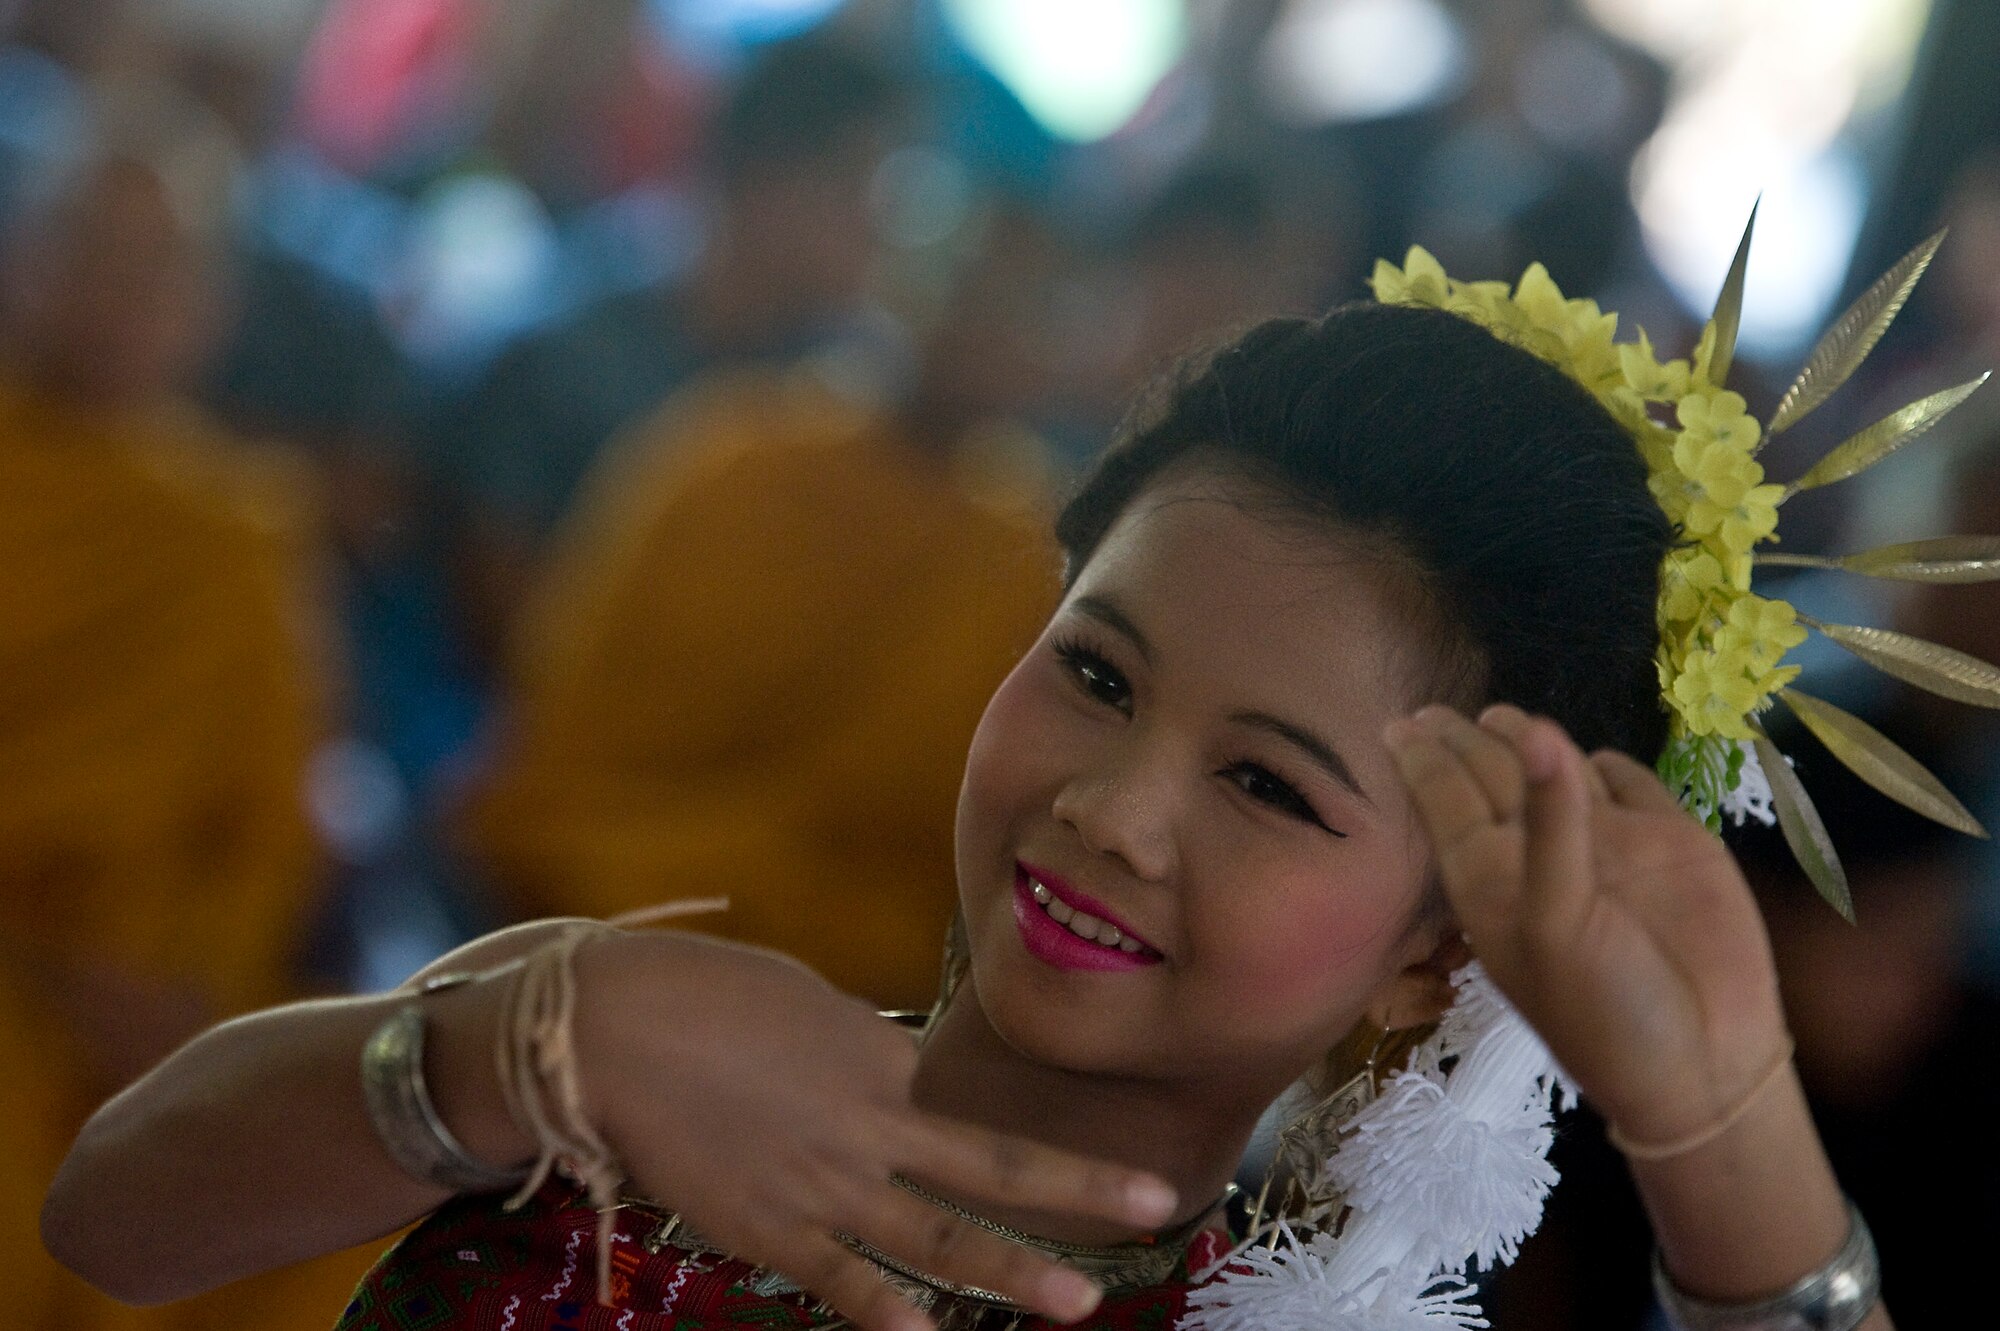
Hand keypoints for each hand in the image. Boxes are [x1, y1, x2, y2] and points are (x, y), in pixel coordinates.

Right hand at [571, 931, 1176, 1330]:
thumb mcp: (800, 1003)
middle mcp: (870, 1121)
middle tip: (1153, 1203)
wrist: (605, 1031)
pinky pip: (844, 1281)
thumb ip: (855, 1048)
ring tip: (1079, 1301)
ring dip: (1012, 1270)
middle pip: (990, 1163)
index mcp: (879, 1054)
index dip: (1026, 1140)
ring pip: (937, 1235)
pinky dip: (890, 1313)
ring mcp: (823, 1182)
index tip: (1081, 1162)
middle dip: (1077, 1188)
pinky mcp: (768, 1231)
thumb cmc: (697, 994)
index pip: (969, 1109)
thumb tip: (884, 1073)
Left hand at [1383, 704, 1791, 1148]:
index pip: (1450, 806)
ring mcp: (1609, 845)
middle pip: (1496, 781)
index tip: (1395, 727)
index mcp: (1494, 882)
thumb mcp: (1555, 923)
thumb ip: (1547, 827)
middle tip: (1431, 710)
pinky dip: (1612, 767)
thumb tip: (1534, 731)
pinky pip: (1632, 785)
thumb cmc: (1604, 1008)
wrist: (1706, 1064)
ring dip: (1531, 744)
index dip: (1425, 767)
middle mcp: (1544, 855)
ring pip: (1560, 773)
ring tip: (1499, 716)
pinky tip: (1592, 754)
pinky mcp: (1672, 841)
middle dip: (1466, 746)